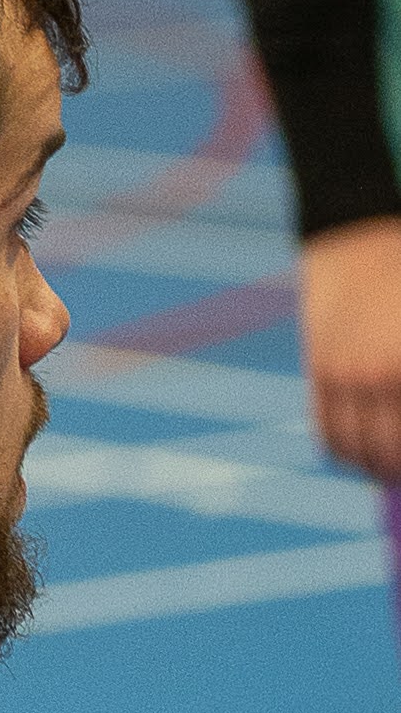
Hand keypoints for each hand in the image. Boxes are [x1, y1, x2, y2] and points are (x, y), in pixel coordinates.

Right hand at [301, 218, 400, 482]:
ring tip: (392, 468)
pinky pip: (329, 434)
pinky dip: (348, 456)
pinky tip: (367, 458)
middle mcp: (376, 373)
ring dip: (380, 469)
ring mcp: (343, 375)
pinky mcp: (318, 372)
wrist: (357, 242)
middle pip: (392, 452)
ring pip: (360, 452)